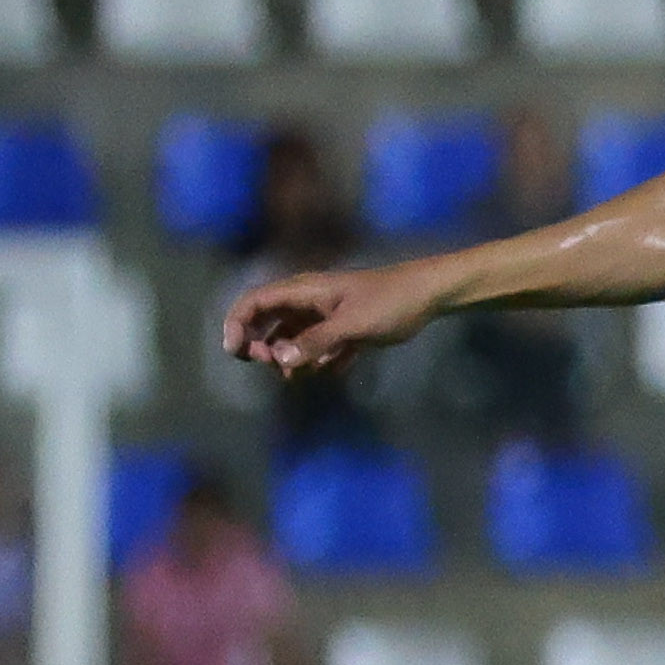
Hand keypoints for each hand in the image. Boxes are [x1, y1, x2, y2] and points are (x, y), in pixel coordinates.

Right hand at [221, 262, 440, 375]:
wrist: (429, 295)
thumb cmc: (390, 302)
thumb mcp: (352, 324)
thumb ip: (316, 341)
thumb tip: (280, 359)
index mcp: (304, 291)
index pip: (254, 301)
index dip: (236, 324)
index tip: (236, 352)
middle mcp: (309, 301)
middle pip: (266, 322)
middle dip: (261, 346)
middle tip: (275, 365)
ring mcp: (326, 315)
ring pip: (292, 337)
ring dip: (291, 357)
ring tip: (304, 372)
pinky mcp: (344, 329)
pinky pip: (319, 347)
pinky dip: (320, 360)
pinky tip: (336, 367)